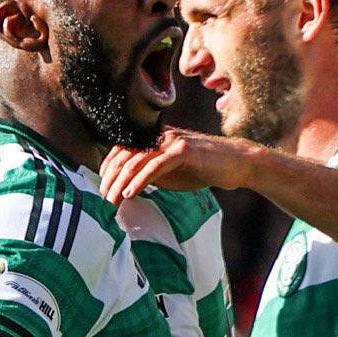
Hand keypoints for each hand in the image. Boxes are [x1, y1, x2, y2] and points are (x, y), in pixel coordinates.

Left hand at [98, 126, 261, 203]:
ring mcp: (172, 141)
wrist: (235, 164)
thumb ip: (149, 173)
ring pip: (136, 160)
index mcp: (155, 138)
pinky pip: (155, 165)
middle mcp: (160, 136)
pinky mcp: (184, 151)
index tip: (102, 187)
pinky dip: (139, 180)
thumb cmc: (202, 169)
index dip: (107, 167)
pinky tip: (130, 193)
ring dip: (120, 183)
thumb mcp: (169, 172)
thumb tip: (124, 187)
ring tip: (112, 201)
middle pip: (124, 154)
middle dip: (110, 178)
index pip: (122, 148)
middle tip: (103, 199)